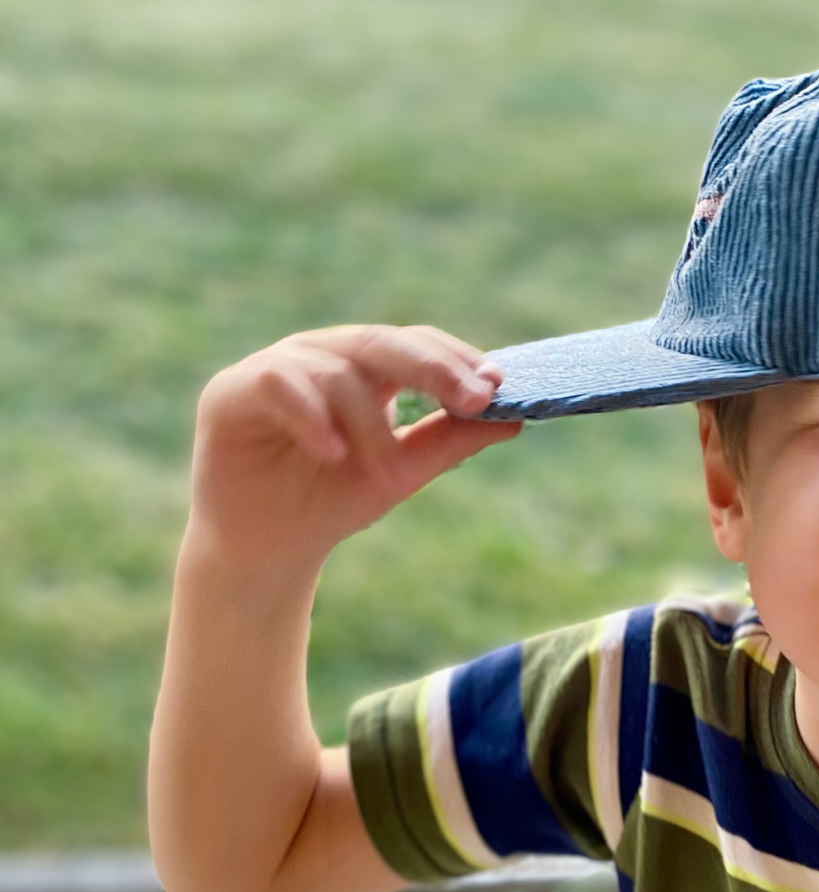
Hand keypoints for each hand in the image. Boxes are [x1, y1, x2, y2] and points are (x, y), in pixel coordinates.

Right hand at [190, 324, 521, 569]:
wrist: (269, 549)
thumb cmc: (333, 501)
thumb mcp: (401, 472)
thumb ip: (449, 442)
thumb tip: (514, 420)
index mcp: (364, 367)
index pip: (415, 343)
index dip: (456, 360)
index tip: (496, 388)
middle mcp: (320, 355)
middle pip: (382, 342)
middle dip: (433, 369)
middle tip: (474, 398)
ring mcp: (275, 368)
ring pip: (336, 372)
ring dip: (371, 427)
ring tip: (388, 476)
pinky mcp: (230, 392)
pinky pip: (278, 384)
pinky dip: (312, 417)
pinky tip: (333, 453)